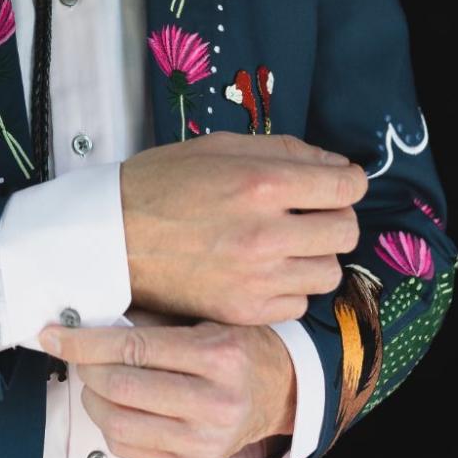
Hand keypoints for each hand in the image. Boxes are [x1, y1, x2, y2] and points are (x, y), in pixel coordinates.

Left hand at [36, 318, 296, 457]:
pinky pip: (129, 450)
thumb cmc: (236, 345)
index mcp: (218, 355)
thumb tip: (86, 317)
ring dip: (93, 399)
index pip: (133, 348)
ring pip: (119, 424)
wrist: (280, 391)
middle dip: (85, 368)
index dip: (84, 342)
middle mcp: (215, 402)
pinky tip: (115, 406)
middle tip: (77, 354)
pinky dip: (109, 426)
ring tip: (96, 380)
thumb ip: (151, 319)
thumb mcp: (204, 318)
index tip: (53, 335)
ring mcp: (206, 441)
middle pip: (121, 388)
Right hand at [119, 132, 366, 324]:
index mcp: (262, 183)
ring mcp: (257, 277)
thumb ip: (283, 151)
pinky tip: (265, 272)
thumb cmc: (160, 184)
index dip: (348, 181)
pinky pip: (298, 304)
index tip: (336, 184)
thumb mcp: (220, 146)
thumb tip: (333, 165)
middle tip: (310, 214)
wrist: (110, 236)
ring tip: (286, 245)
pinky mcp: (244, 310)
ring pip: (329, 272)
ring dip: (315, 256)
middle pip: (346, 231)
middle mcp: (266, 233)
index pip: (347, 186)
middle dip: (335, 218)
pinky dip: (290, 288)